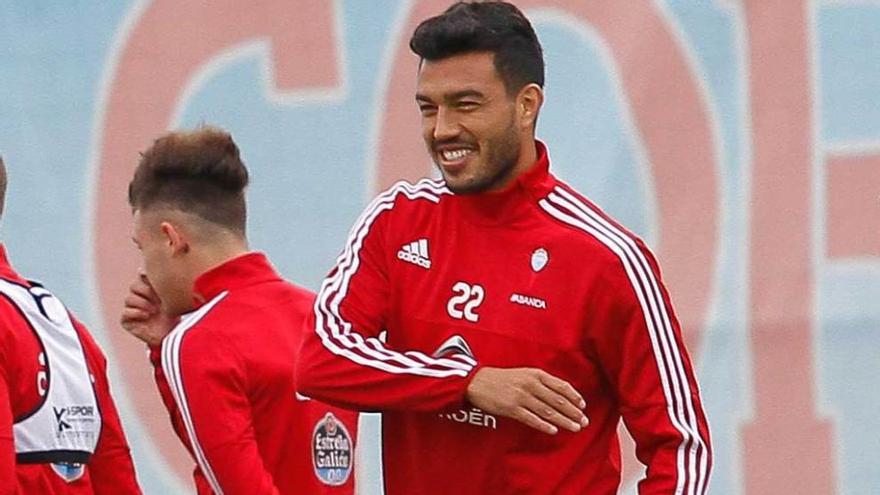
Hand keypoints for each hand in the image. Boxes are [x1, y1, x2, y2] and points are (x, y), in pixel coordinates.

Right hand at [120, 273, 176, 345]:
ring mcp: (132, 309)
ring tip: (155, 310)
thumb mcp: (174, 299)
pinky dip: (136, 312)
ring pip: (129, 298)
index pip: (141, 277)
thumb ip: (168, 285)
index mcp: (149, 289)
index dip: (145, 275)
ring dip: (143, 303)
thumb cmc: (175, 316)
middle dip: (146, 291)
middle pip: (134, 286)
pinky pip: (125, 312)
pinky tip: (147, 315)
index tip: (151, 277)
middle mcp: (139, 298)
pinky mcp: (127, 321)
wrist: (172, 336)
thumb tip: (161, 272)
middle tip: (159, 299)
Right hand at [466, 367, 587, 434]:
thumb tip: (560, 395)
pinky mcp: (511, 408)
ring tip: (575, 427)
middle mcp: (530, 384)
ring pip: (547, 410)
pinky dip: (544, 425)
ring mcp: (521, 396)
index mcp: (535, 374)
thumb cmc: (502, 379)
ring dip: (563, 420)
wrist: (477, 382)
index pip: (560, 385)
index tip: (583, 406)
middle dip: (573, 411)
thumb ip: (541, 382)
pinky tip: (554, 430)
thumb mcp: (523, 374)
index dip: (574, 396)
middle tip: (584, 421)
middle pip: (557, 399)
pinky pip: (531, 419)